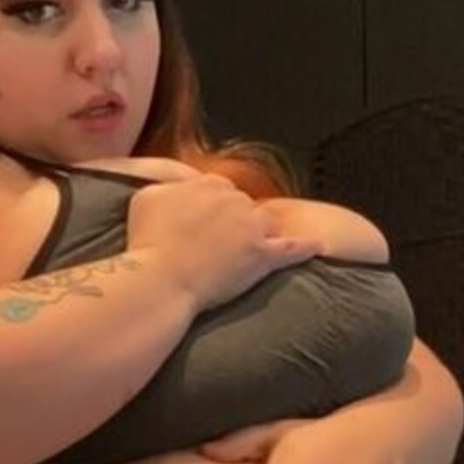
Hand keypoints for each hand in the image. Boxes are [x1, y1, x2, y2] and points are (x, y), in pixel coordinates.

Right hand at [127, 176, 320, 313]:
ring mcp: (252, 228)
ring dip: (260, 232)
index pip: (217, 188)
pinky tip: (317, 246)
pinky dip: (305, 247)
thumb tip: (176, 187)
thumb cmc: (147, 242)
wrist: (162, 279)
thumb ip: (166, 186)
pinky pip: (292, 248)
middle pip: (242, 204)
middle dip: (233, 220)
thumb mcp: (146, 198)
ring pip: (265, 222)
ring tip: (248, 249)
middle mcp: (234, 200)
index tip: (200, 224)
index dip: (209, 207)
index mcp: (207, 183)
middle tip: (216, 244)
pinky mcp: (263, 256)